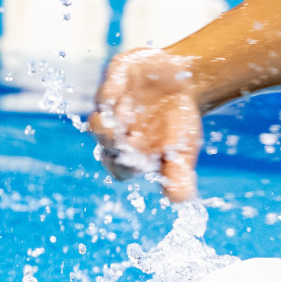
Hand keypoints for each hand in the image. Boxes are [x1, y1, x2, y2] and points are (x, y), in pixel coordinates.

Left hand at [89, 48, 202, 200]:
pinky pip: (108, 87)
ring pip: (97, 121)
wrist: (183, 80)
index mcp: (129, 155)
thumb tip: (179, 202)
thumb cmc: (179, 122)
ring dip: (107, 123)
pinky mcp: (113, 79)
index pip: (120, 169)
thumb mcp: (183, 151)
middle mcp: (114, 134)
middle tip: (130, 139)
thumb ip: (179, 175)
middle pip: (105, 145)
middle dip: (113, 143)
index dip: (127, 167)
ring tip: (125, 117)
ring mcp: (110, 107)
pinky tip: (125, 91)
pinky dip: (114, 89)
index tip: (141, 161)